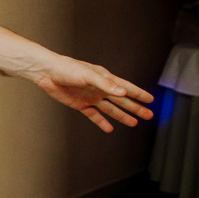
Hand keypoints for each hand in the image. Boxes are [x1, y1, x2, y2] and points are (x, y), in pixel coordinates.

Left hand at [26, 57, 154, 132]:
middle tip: (149, 115)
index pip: (126, 88)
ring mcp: (91, 97)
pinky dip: (102, 122)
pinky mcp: (80, 105)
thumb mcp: (88, 75)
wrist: (47, 73)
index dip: (139, 94)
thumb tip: (122, 93)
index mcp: (105, 79)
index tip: (151, 100)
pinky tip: (110, 128)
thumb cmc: (67, 68)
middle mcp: (100, 89)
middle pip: (122, 101)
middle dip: (136, 108)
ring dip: (122, 116)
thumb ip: (105, 85)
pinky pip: (94, 115)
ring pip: (111, 109)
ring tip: (134, 123)